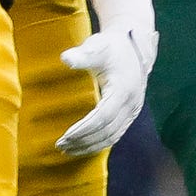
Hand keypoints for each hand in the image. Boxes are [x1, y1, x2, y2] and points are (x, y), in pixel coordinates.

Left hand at [57, 0, 156, 155]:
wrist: (134, 45)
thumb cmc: (112, 46)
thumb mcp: (98, 46)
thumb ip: (82, 55)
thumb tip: (66, 58)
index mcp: (124, 89)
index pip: (103, 117)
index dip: (84, 129)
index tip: (65, 136)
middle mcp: (132, 103)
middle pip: (107, 131)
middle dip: (84, 141)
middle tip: (61, 146)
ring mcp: (133, 110)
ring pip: (113, 136)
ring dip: (91, 146)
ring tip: (69, 150)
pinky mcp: (131, 113)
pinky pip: (116, 134)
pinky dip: (100, 143)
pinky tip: (84, 145)